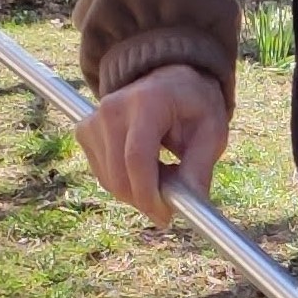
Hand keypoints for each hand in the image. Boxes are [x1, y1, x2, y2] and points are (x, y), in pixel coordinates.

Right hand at [76, 63, 229, 227]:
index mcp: (147, 103)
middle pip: (119, 174)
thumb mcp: (212, 131)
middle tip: (170, 207)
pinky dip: (124, 184)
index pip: (137, 157)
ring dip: (137, 193)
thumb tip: (192, 205)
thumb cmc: (194, 106)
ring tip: (164, 176)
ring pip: (110, 180)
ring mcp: (94, 120)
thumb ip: (200, 167)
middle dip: (144, 201)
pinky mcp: (85, 131)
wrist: (168, 81)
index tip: (166, 216)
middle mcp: (112, 108)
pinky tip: (145, 171)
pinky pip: (103, 175)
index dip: (148, 193)